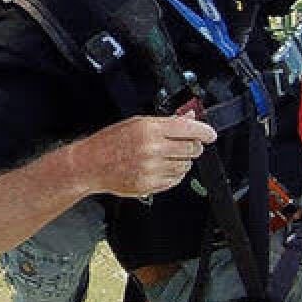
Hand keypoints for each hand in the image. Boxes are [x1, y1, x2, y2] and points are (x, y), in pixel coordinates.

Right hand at [80, 113, 217, 198]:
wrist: (91, 165)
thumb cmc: (110, 142)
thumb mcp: (137, 122)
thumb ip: (166, 121)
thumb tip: (188, 116)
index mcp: (150, 129)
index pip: (189, 129)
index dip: (205, 131)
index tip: (210, 134)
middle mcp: (153, 149)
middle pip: (191, 149)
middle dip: (193, 146)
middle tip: (187, 144)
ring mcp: (152, 169)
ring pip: (185, 166)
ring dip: (183, 160)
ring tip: (168, 156)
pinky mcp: (150, 185)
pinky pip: (175, 180)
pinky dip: (174, 174)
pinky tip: (162, 167)